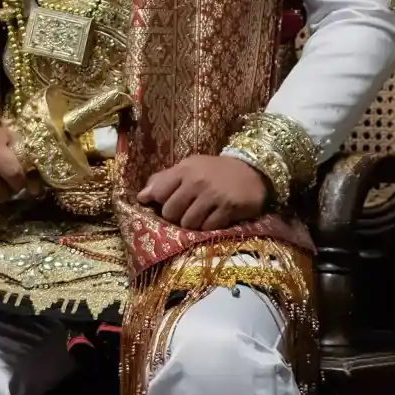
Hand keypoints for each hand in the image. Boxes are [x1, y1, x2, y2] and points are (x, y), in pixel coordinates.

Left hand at [137, 153, 266, 229]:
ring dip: (193, 224)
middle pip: (170, 212)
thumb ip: (165, 180)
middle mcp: (197, 180)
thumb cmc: (215, 171)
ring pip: (188, 223)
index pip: (158, 193)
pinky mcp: (228, 207)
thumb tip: (141, 196)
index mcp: (185, 169)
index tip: (170, 202)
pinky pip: (207, 228)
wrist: (253, 170)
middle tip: (188, 210)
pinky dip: (209, 227)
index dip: (161, 202)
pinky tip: (215, 217)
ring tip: (203, 214)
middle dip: (177, 216)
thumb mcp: (190, 167)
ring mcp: (213, 194)